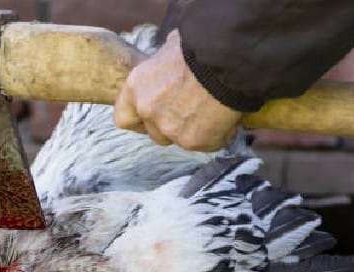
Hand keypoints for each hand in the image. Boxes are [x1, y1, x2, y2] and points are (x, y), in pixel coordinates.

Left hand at [114, 30, 242, 151]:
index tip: (153, 117)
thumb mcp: (172, 46)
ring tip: (213, 111)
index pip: (124, 118)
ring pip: (179, 140)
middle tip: (192, 111)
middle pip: (154, 132)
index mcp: (136, 87)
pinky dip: (217, 134)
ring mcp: (169, 129)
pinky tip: (227, 116)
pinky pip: (205, 143)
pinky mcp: (193, 141)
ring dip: (194, 131)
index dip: (139, 120)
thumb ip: (165, 61)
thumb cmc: (202, 45)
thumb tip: (171, 52)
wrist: (229, 58)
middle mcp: (148, 111)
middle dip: (171, 126)